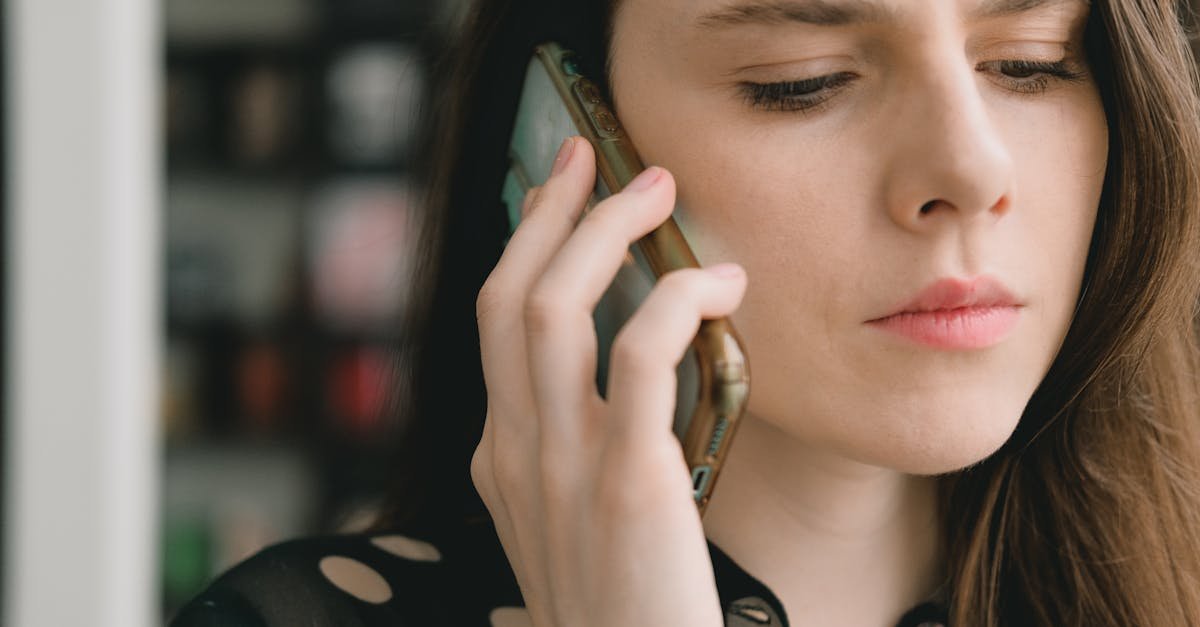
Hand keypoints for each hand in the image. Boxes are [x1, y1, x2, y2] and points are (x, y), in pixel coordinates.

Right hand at [471, 136, 746, 626]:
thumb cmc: (628, 614)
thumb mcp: (576, 532)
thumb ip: (576, 463)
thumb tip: (617, 399)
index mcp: (502, 460)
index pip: (494, 325)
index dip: (525, 246)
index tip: (559, 197)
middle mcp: (515, 452)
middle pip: (507, 295)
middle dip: (550, 211)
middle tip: (594, 156)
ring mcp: (560, 465)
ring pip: (552, 306)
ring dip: (603, 230)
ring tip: (658, 188)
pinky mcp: (627, 482)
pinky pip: (640, 354)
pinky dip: (676, 298)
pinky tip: (719, 285)